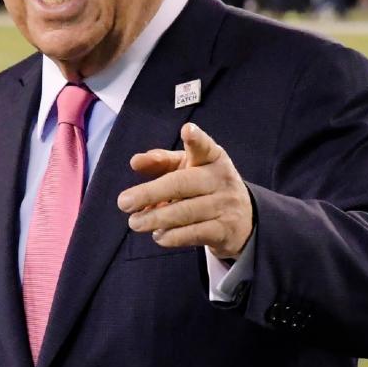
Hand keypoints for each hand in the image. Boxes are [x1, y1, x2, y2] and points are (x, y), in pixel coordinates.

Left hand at [117, 123, 252, 259]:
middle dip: (150, 193)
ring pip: (185, 212)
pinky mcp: (224, 231)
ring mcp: (225, 206)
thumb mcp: (186, 168)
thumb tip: (135, 162)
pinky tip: (158, 235)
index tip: (187, 130)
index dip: (196, 139)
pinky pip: (194, 234)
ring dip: (155, 219)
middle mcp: (221, 179)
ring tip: (135, 222)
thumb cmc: (204, 186)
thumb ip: (161, 162)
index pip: (204, 147)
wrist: (243, 220)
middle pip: (182, 184)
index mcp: (212, 158)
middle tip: (123, 202)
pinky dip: (172, 236)